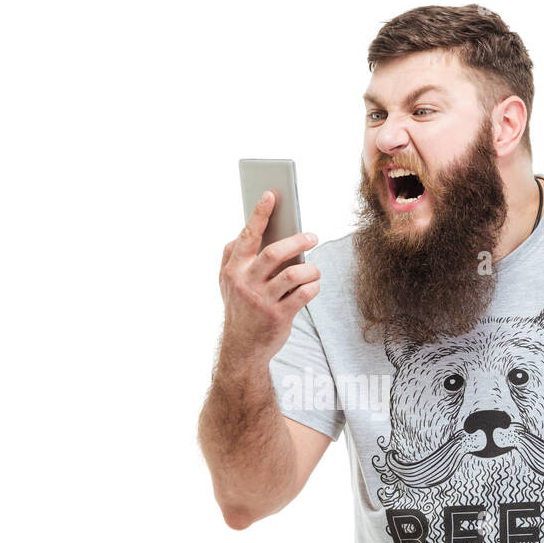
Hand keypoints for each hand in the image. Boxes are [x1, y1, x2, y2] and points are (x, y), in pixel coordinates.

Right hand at [218, 191, 321, 365]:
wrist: (242, 347)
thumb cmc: (241, 306)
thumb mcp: (228, 282)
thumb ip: (235, 255)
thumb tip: (254, 226)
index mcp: (232, 270)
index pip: (247, 236)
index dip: (259, 214)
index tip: (271, 195)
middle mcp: (245, 283)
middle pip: (274, 253)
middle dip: (297, 241)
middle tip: (313, 236)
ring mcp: (261, 301)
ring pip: (293, 274)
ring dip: (310, 268)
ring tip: (315, 268)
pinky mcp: (278, 317)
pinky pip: (303, 295)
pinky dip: (313, 287)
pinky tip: (314, 286)